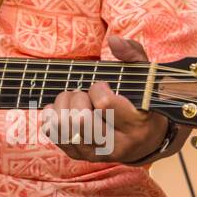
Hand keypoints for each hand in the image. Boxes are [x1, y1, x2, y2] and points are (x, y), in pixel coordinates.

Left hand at [43, 35, 180, 163]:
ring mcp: (97, 154)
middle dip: (76, 97)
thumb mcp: (145, 75)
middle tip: (82, 92)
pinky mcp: (80, 156)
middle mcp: (117, 145)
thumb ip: (132, 54)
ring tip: (72, 98)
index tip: (101, 84)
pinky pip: (53, 135)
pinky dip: (51, 116)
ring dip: (62, 106)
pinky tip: (60, 108)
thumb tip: (113, 40)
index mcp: (137, 125)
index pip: (104, 104)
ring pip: (64, 129)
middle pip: (80, 120)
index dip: (97, 88)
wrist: (146, 139)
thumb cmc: (142, 100)